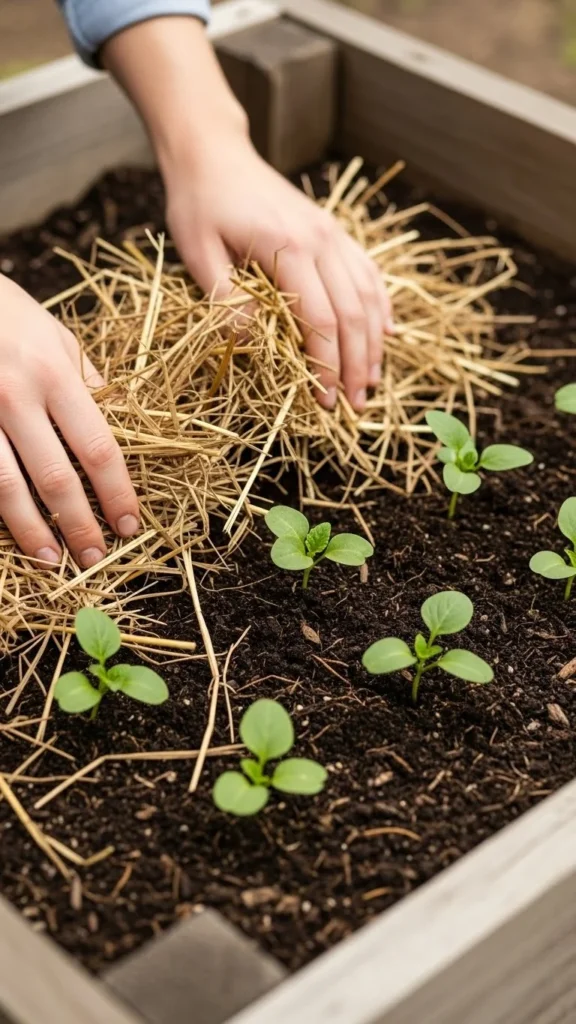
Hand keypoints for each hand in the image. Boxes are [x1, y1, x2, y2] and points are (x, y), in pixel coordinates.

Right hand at [0, 275, 138, 565]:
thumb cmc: (7, 314)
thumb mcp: (58, 337)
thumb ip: (87, 385)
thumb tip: (121, 429)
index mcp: (54, 374)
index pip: (98, 447)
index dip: (116, 492)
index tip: (129, 523)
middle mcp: (16, 397)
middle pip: (55, 477)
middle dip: (79, 524)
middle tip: (95, 557)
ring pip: (6, 487)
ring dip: (31, 531)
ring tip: (51, 560)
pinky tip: (6, 535)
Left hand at [164, 135, 392, 411]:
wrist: (215, 153)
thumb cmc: (200, 203)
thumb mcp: (197, 252)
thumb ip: (225, 299)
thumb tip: (250, 344)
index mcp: (287, 247)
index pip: (319, 320)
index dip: (326, 365)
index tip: (324, 400)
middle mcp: (321, 239)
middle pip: (352, 314)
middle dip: (356, 366)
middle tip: (354, 406)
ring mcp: (333, 234)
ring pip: (368, 296)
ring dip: (373, 344)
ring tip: (371, 382)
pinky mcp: (334, 232)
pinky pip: (368, 273)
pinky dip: (381, 307)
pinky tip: (385, 334)